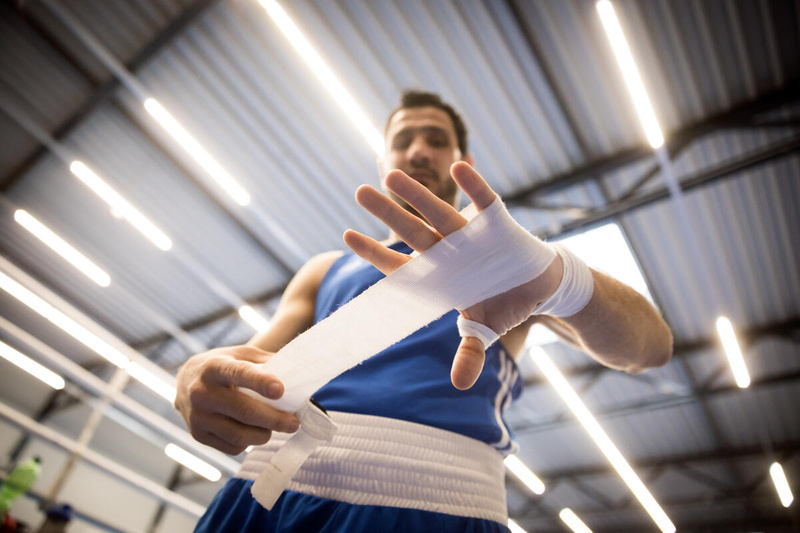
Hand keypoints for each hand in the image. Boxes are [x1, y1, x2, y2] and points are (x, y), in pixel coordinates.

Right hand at [175, 346, 299, 454]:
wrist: (186, 382)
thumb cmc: (224, 366)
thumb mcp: (241, 354)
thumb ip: (266, 362)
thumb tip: (298, 375)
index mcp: (214, 367)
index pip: (239, 373)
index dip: (260, 382)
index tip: (280, 390)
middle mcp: (201, 392)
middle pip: (243, 411)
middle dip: (274, 419)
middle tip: (294, 422)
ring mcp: (197, 416)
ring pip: (239, 435)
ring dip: (264, 435)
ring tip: (274, 428)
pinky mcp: (198, 436)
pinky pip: (232, 447)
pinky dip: (249, 443)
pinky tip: (254, 432)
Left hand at [344, 162, 562, 389]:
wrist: (539, 286)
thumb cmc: (503, 304)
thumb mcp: (484, 330)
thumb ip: (469, 353)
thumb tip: (460, 386)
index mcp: (439, 276)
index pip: (400, 265)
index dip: (374, 253)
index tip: (347, 236)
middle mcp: (449, 252)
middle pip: (412, 231)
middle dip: (387, 213)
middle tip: (360, 192)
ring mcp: (471, 237)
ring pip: (439, 212)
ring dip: (417, 196)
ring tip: (391, 176)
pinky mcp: (498, 225)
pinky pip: (485, 201)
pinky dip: (474, 186)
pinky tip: (459, 167)